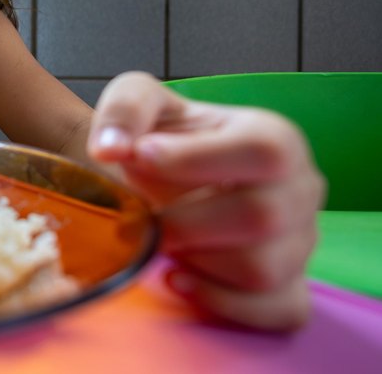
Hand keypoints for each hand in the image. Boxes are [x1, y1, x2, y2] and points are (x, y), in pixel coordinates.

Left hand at [88, 71, 324, 330]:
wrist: (156, 178)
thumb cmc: (157, 137)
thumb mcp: (138, 103)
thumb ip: (124, 110)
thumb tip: (110, 150)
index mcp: (273, 137)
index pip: (261, 151)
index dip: (197, 158)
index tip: (141, 157)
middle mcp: (299, 189)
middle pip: (261, 217)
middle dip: (184, 222)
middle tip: (144, 217)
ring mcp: (300, 242)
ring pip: (262, 269)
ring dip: (196, 261)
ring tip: (163, 241)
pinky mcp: (289, 286)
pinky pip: (277, 309)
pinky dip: (222, 301)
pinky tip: (177, 277)